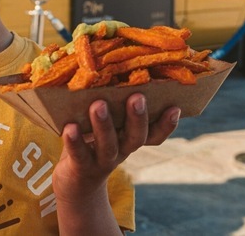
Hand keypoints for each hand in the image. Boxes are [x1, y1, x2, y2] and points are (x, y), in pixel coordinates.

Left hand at [53, 94, 180, 202]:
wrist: (75, 181)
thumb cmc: (92, 140)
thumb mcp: (106, 122)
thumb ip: (110, 101)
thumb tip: (109, 62)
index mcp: (131, 137)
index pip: (155, 134)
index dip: (166, 124)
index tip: (175, 107)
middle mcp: (122, 150)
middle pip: (135, 137)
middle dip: (137, 117)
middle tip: (137, 97)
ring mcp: (103, 161)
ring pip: (108, 145)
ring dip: (104, 125)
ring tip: (98, 105)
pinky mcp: (82, 168)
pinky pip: (79, 155)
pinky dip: (75, 141)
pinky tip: (70, 127)